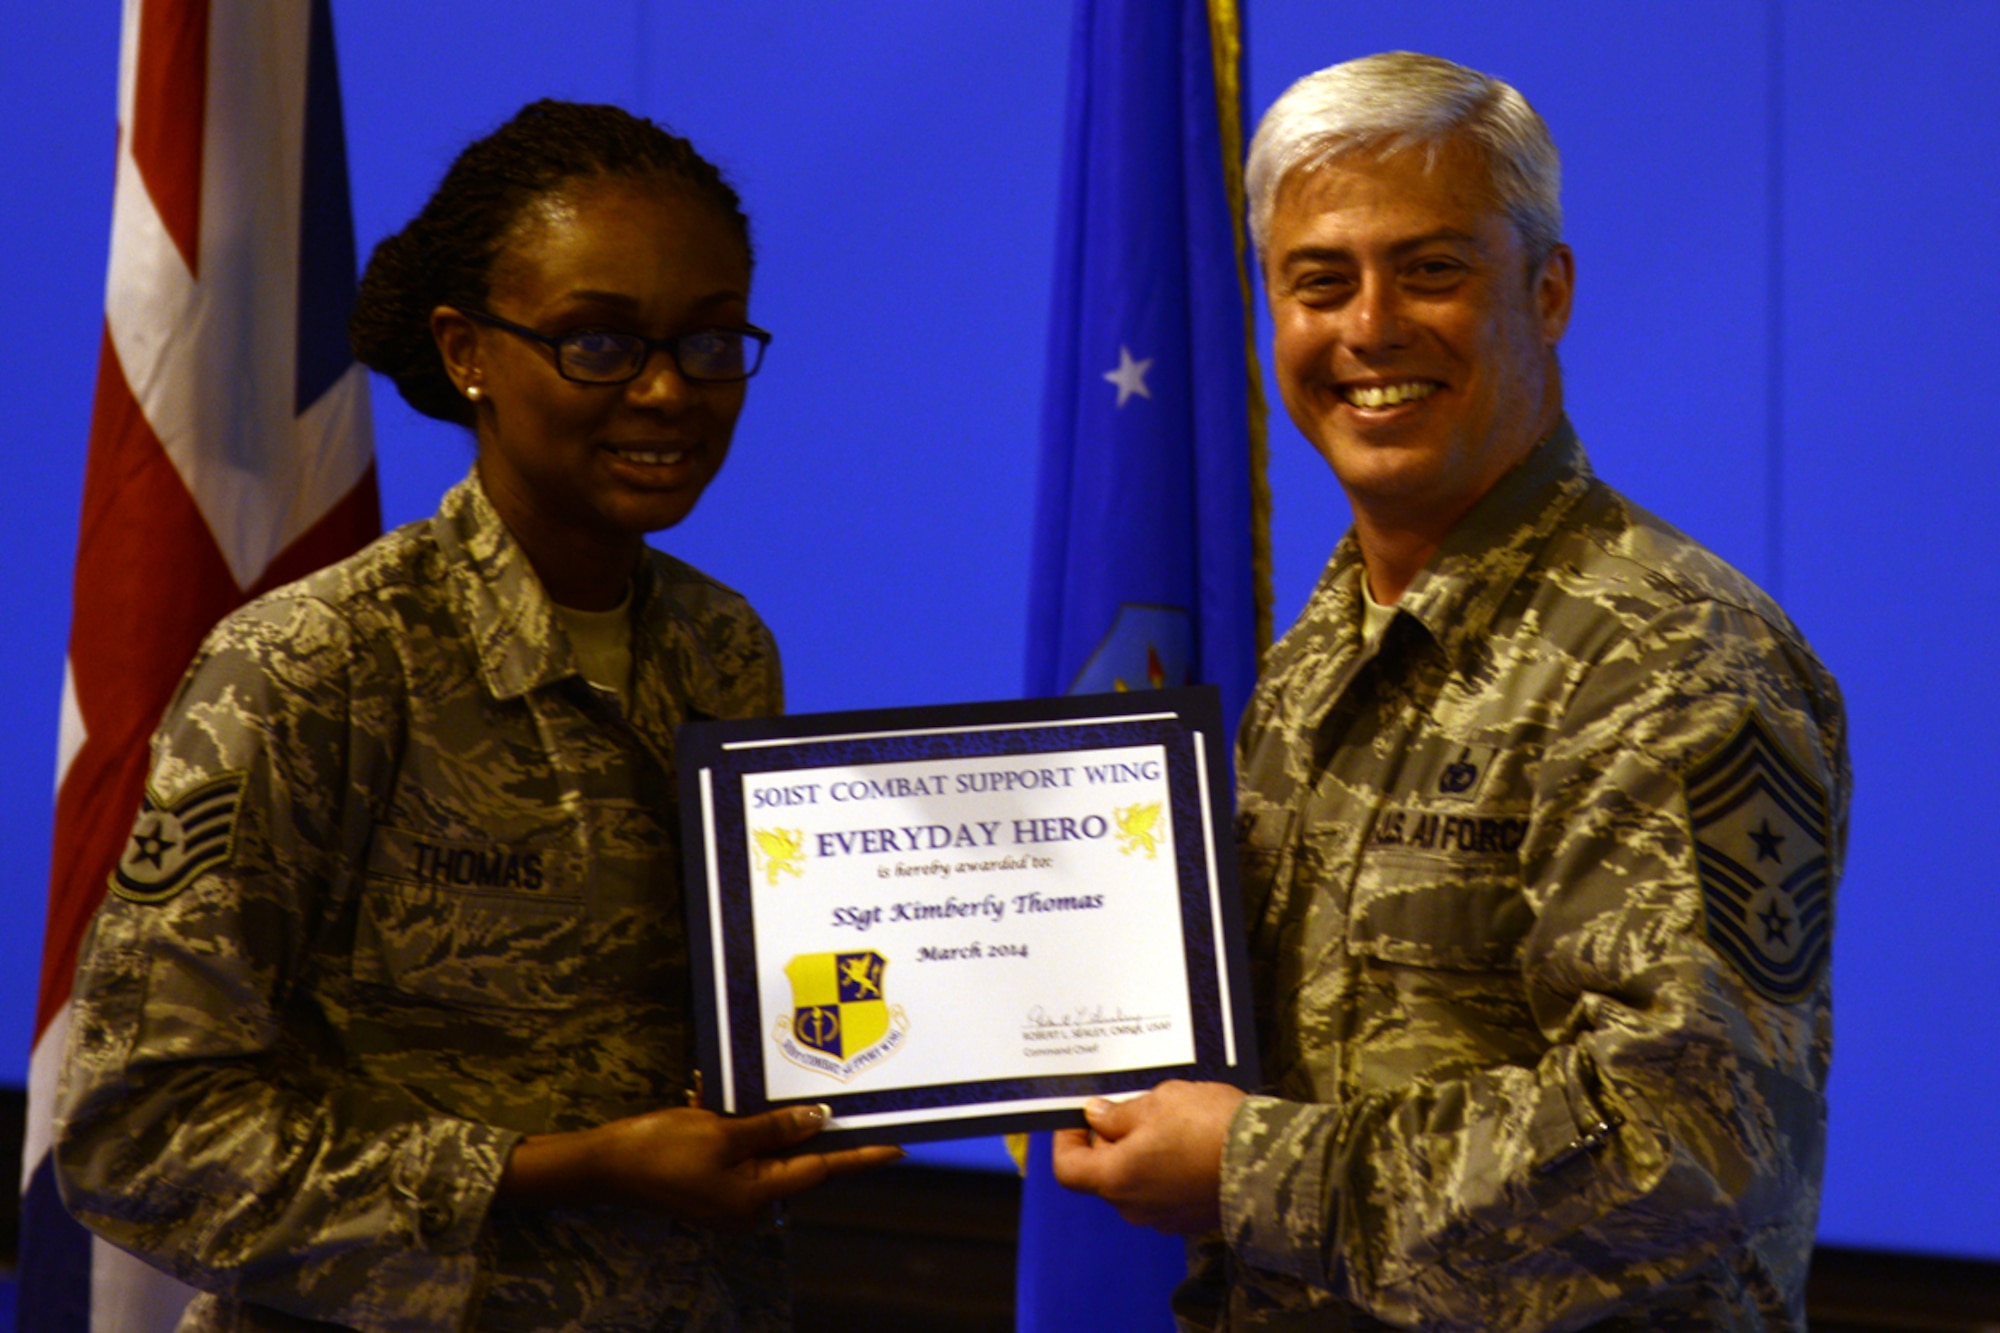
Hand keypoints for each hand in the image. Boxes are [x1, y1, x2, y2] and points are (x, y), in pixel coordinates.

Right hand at [498, 1104, 902, 1221]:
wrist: (602, 1166)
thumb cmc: (660, 1150)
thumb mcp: (721, 1133)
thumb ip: (773, 1128)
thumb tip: (818, 1121)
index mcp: (756, 1195)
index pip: (821, 1170)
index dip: (860, 1157)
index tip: (897, 1147)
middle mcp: (748, 1202)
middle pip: (796, 1160)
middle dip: (808, 1126)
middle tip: (843, 1098)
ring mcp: (728, 1194)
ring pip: (765, 1149)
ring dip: (763, 1119)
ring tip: (755, 1087)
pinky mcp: (710, 1181)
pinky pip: (737, 1148)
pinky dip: (734, 1123)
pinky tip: (710, 1095)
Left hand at [1050, 1079, 1245, 1233]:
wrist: (1271, 1163)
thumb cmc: (1207, 1127)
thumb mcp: (1159, 1103)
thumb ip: (1120, 1113)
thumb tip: (1094, 1116)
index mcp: (1116, 1179)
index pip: (1068, 1169)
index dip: (1066, 1140)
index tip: (1079, 1115)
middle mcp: (1134, 1207)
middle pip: (1102, 1174)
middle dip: (1108, 1140)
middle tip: (1131, 1107)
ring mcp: (1164, 1218)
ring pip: (1134, 1182)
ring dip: (1138, 1154)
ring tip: (1166, 1121)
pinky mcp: (1191, 1219)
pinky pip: (1163, 1192)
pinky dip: (1163, 1169)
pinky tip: (1187, 1142)